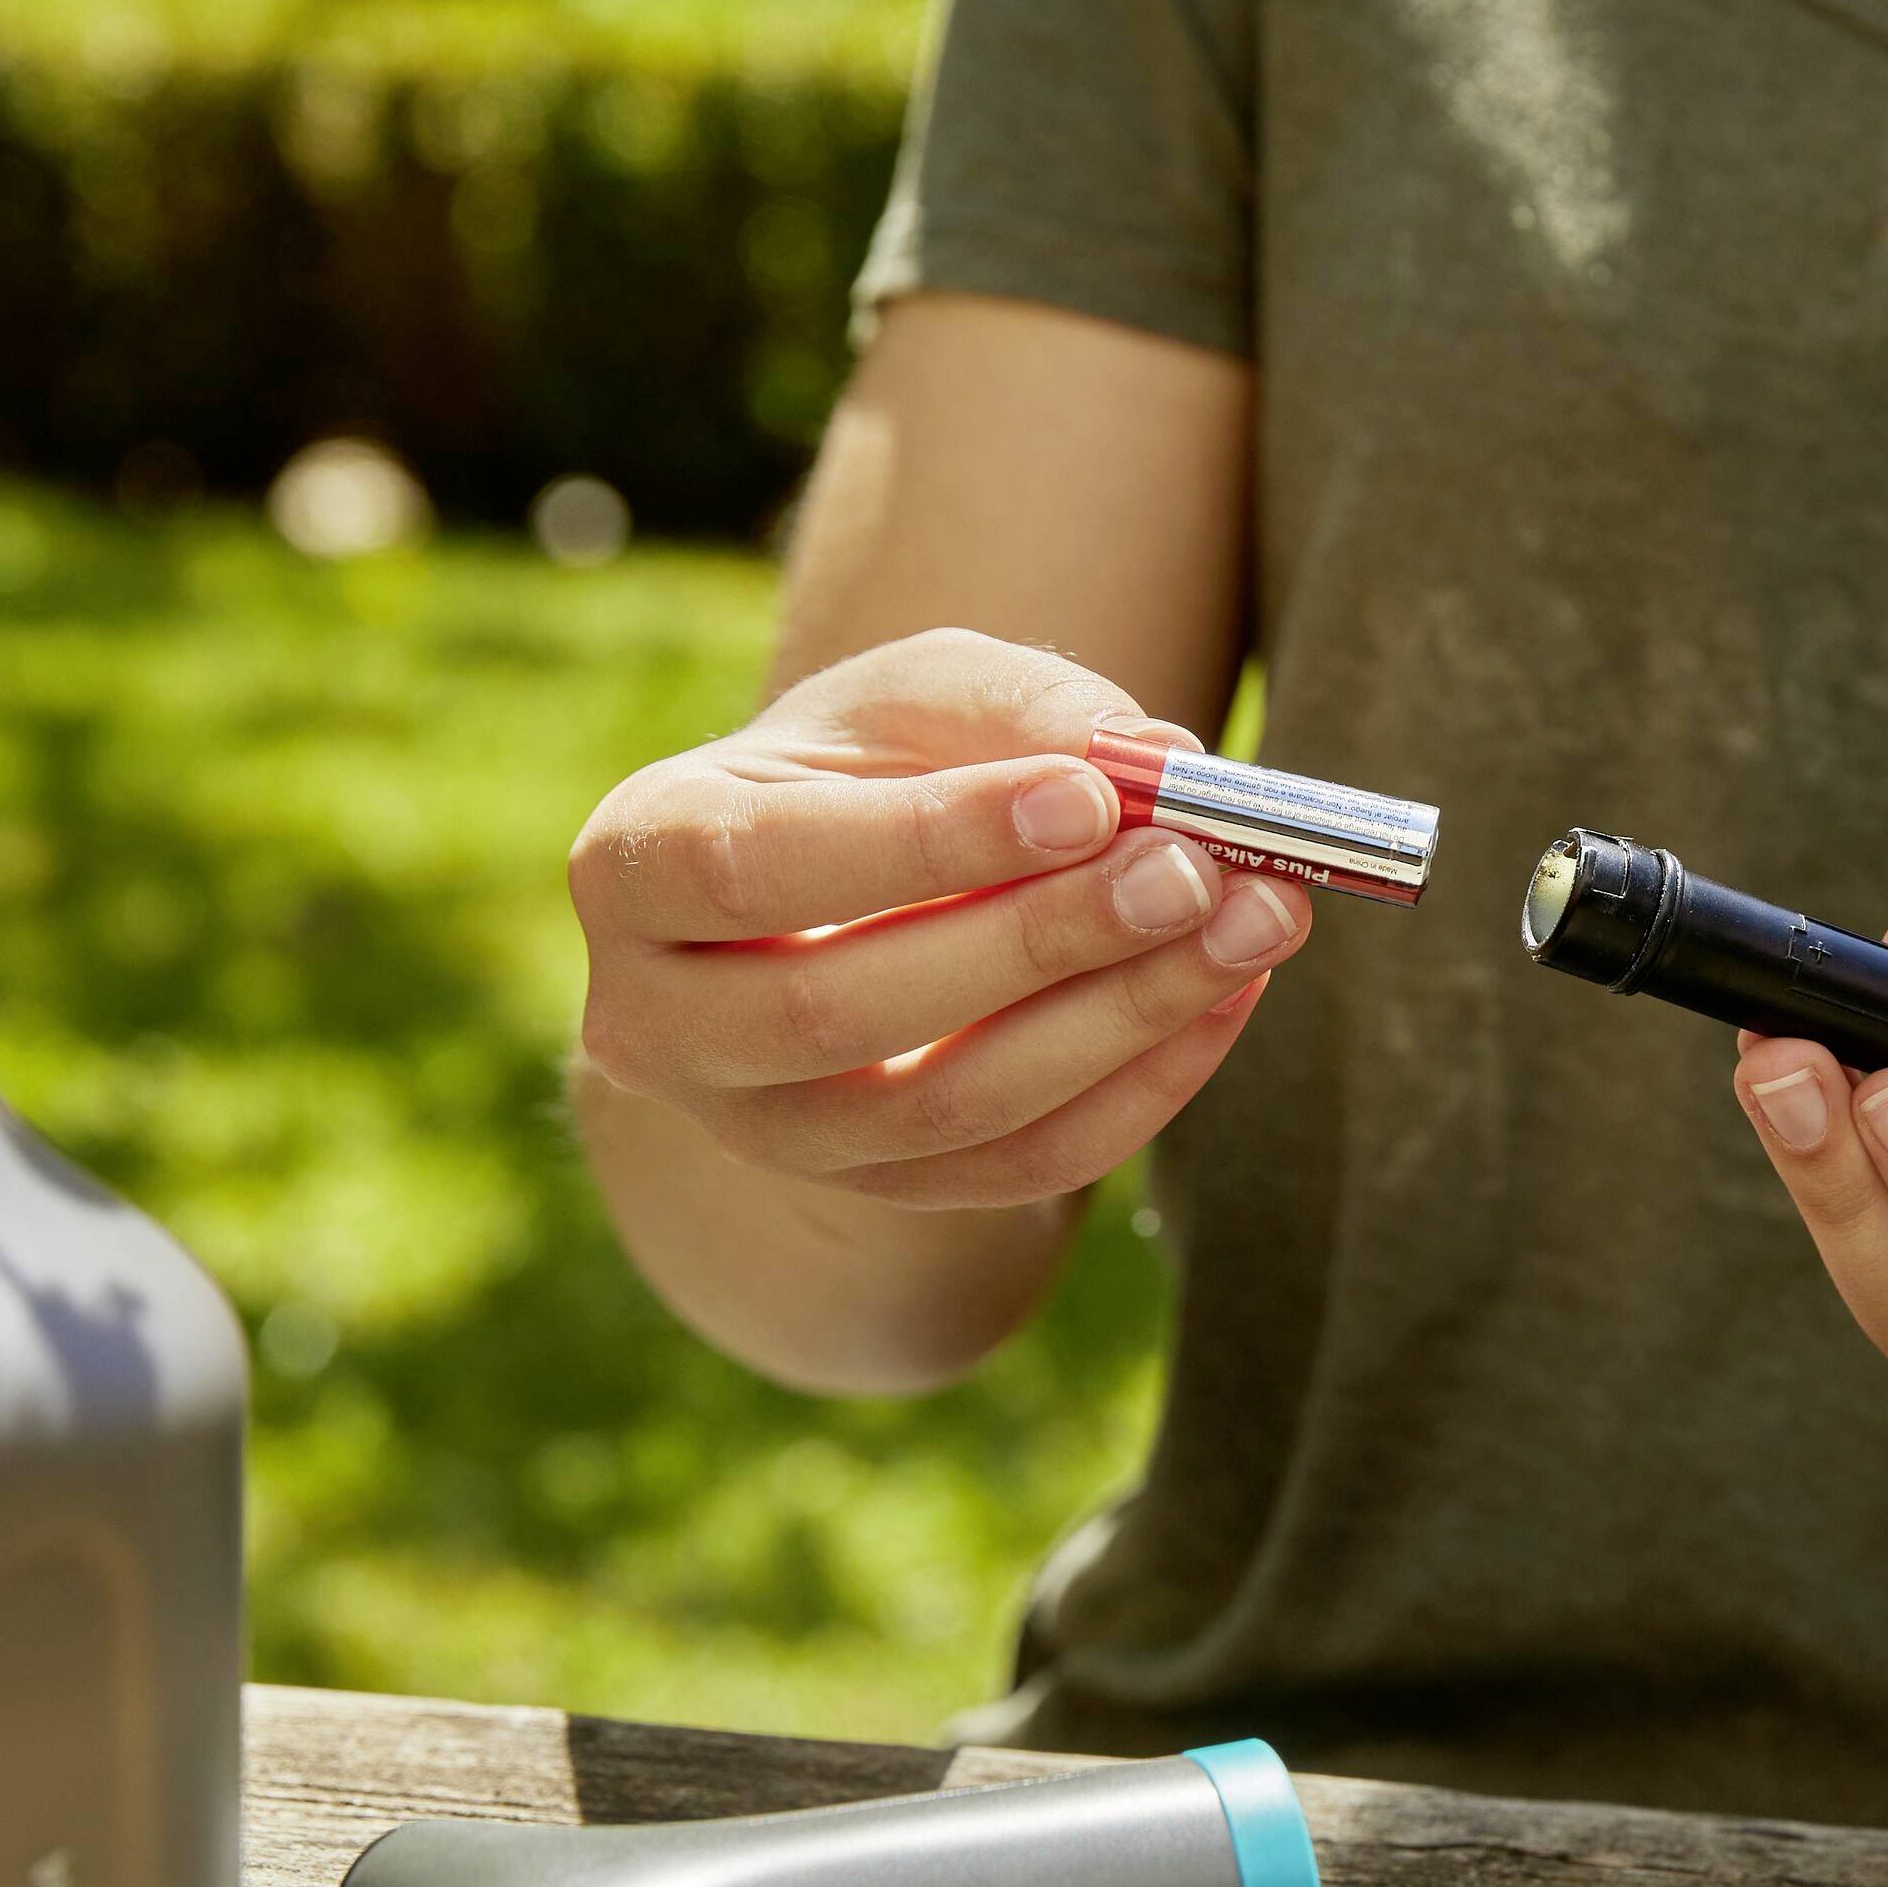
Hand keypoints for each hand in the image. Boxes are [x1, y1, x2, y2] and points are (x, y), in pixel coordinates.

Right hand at [570, 628, 1308, 1208]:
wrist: (843, 888)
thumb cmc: (867, 768)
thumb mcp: (917, 694)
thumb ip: (1018, 707)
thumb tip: (1155, 765)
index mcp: (636, 865)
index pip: (760, 869)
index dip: (926, 842)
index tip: (1086, 798)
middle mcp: (662, 1025)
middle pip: (845, 1011)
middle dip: (1040, 941)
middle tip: (1192, 870)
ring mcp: (765, 1133)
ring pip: (943, 1112)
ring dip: (1118, 1019)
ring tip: (1252, 922)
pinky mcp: (878, 1192)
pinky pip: (1018, 1169)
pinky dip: (1142, 1087)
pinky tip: (1229, 993)